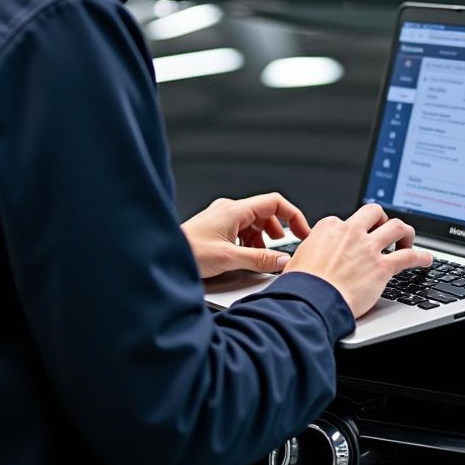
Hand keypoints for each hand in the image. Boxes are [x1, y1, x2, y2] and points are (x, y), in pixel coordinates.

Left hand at [181, 192, 310, 278]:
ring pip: (253, 223)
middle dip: (278, 231)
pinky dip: (250, 242)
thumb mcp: (229, 258)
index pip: (274, 203)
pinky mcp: (216, 228)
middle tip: (286, 249)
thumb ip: (259, 259)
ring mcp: (221, 218)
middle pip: (265, 213)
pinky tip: (247, 257)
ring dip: (263, 239)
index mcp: (235, 210)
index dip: (293, 216)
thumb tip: (282, 260)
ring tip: (263, 257)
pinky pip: (241, 230)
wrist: (160, 257)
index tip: (303, 233)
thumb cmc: (187, 252)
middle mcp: (229, 209)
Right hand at [283, 204, 432, 317]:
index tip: (354, 240)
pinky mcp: (382, 267)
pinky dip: (421, 256)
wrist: (310, 300)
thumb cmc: (301, 285)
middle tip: (384, 229)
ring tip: (408, 240)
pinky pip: (408, 256)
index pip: (346, 220)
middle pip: (374, 212)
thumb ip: (310, 252)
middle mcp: (351, 232)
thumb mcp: (298, 259)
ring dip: (405, 232)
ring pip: (397, 227)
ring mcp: (369, 248)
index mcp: (330, 227)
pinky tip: (426, 260)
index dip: (352, 230)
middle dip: (382, 218)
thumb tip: (308, 259)